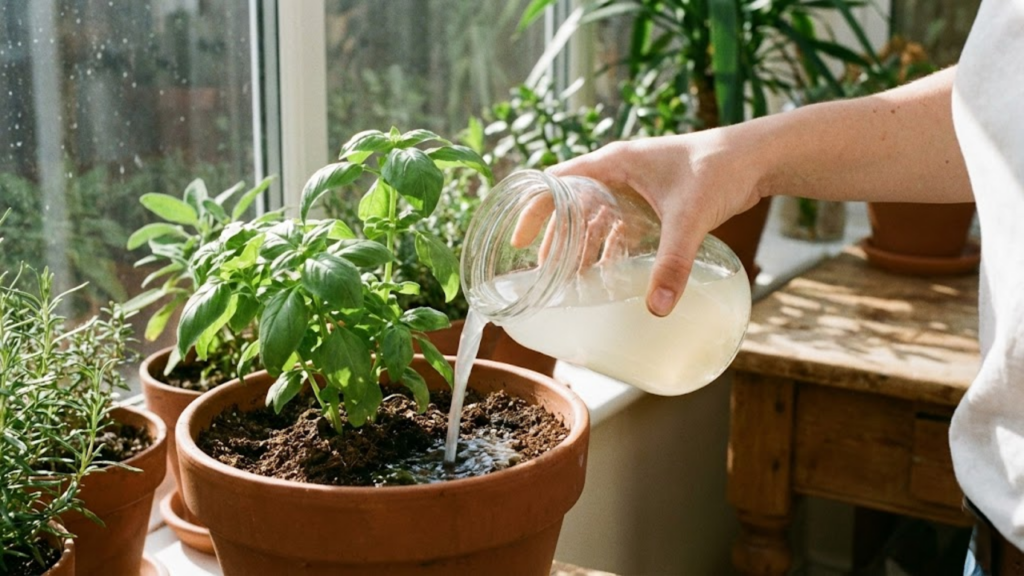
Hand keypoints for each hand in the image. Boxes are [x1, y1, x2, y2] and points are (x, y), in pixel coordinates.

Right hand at [546, 130, 763, 316]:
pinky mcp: (655, 198)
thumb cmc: (719, 169)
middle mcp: (619, 171)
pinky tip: (610, 271)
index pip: (556, 182)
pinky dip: (610, 245)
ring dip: (583, 245)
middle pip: (572, 205)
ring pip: (596, 216)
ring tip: (573, 280)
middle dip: (557, 239)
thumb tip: (658, 309)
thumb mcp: (689, 218)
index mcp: (613, 163)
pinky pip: (621, 223)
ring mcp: (636, 184)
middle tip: (545, 273)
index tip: (518, 239)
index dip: (534, 209)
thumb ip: (672, 263)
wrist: (757, 157)